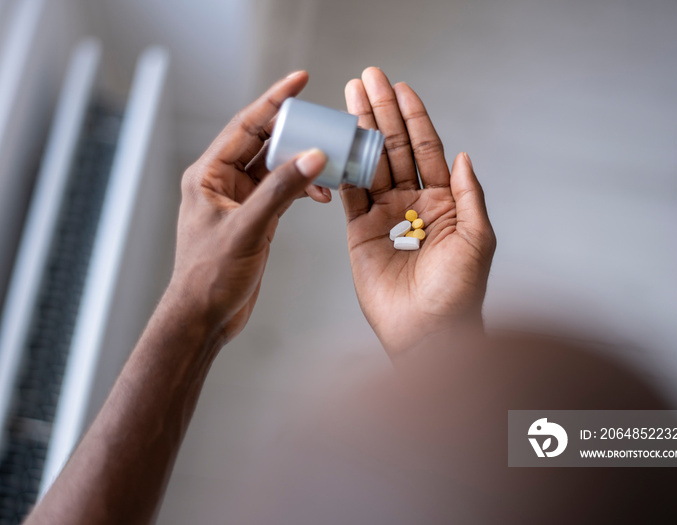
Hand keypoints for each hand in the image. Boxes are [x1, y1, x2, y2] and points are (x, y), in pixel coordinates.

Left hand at [168, 71, 326, 345]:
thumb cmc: (210, 276)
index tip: (300, 80)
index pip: (246, 126)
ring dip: (302, 164)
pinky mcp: (254, 219)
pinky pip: (282, 192)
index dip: (274, 100)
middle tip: (326, 124)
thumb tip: (313, 156)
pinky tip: (320, 193)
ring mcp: (240, 201)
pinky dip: (301, 189)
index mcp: (208, 174)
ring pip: (276, 168)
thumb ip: (281, 191)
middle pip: (263, 143)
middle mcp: (222, 182)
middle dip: (295, 133)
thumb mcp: (248, 228)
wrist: (204, 316)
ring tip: (330, 163)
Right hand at [340, 68, 495, 355]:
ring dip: (360, 131)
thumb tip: (464, 156)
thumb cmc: (459, 291)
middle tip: (368, 78)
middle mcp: (413, 204)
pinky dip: (343, 167)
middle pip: (394, 149)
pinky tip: (337, 140)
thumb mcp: (477, 238)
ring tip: (350, 97)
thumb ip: (469, 195)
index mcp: (444, 202)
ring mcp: (384, 217)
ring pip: (369, 164)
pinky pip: (350, 194)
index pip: (426, 150)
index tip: (402, 88)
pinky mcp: (360, 233)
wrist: (428, 331)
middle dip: (383, 112)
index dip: (415, 118)